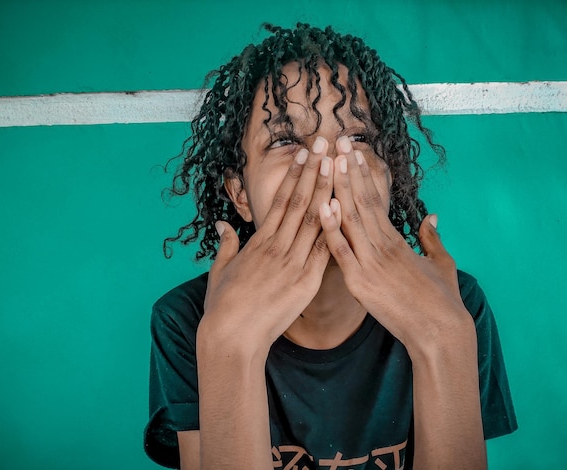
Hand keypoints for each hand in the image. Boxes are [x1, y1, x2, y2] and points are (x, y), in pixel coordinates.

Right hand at [202, 139, 333, 351]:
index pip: (280, 201)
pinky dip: (335, 230)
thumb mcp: (220, 271)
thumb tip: (223, 226)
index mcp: (258, 243)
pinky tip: (345, 209)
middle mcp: (277, 248)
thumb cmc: (223, 306)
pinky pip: (324, 251)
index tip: (303, 154)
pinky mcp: (306, 283)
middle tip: (325, 145)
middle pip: (300, 203)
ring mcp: (293, 264)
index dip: (294, 176)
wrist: (233, 337)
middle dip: (314, 172)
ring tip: (337, 166)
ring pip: (314, 221)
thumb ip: (226, 246)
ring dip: (327, 191)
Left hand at [319, 137, 469, 351]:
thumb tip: (432, 217)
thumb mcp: (441, 263)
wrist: (440, 332)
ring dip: (337, 189)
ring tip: (327, 161)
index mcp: (397, 241)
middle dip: (347, 171)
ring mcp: (370, 263)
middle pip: (361, 202)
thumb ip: (432, 238)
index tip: (352, 154)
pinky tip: (322, 205)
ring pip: (351, 219)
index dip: (363, 176)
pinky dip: (331, 228)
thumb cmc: (442, 301)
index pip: (376, 201)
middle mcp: (382, 246)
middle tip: (337, 143)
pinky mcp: (361, 283)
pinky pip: (341, 251)